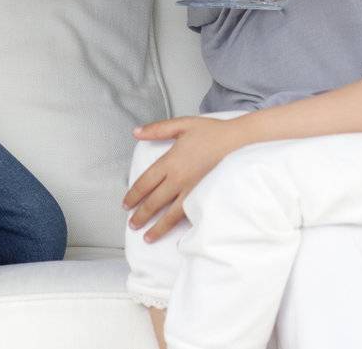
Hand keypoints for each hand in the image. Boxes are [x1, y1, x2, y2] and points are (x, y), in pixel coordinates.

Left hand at [124, 115, 245, 240]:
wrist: (236, 140)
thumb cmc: (209, 131)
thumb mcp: (181, 124)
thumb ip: (157, 129)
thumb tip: (135, 132)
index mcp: (170, 162)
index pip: (145, 183)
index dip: (133, 195)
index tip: (125, 205)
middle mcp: (178, 179)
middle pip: (154, 202)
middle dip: (141, 216)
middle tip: (132, 225)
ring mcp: (191, 190)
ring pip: (170, 214)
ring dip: (157, 227)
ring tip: (147, 237)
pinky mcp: (203, 195)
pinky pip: (188, 214)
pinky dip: (179, 226)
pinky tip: (175, 233)